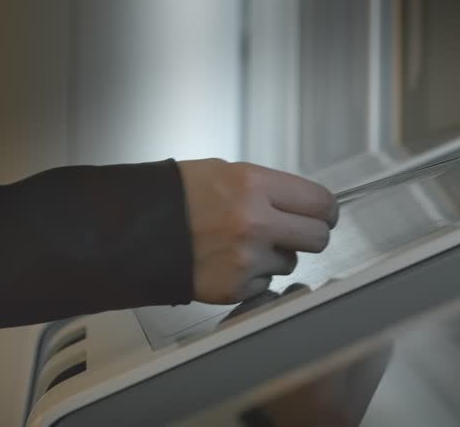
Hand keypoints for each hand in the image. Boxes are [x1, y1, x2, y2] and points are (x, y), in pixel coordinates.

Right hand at [177, 159, 337, 303]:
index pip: (319, 201)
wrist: (133, 230)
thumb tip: (301, 202)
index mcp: (254, 185)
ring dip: (276, 255)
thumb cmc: (176, 196)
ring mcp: (246, 259)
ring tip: (242, 244)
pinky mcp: (235, 288)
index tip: (325, 214)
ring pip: (290, 263)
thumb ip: (267, 188)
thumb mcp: (225, 172)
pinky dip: (252, 275)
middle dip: (311, 235)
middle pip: (318, 238)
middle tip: (297, 233)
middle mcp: (255, 223)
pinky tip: (228, 261)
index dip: (327, 210)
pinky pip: (264, 283)